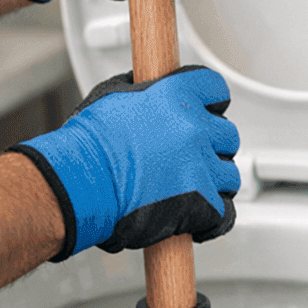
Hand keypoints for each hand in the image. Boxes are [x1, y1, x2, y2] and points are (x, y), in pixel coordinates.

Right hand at [11, 66, 239, 260]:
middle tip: (188, 159)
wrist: (79, 185)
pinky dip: (213, 218)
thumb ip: (141, 92)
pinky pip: (225, 213)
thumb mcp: (112, 97)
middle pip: (227, 135)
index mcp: (175, 96)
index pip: (215, 88)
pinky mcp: (203, 203)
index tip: (206, 112)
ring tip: (187, 190)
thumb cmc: (86, 146)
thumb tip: (146, 91)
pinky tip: (196, 219)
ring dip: (213, 182)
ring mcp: (201, 166)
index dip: (211, 103)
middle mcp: (194, 127)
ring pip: (229, 175)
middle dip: (212, 147)